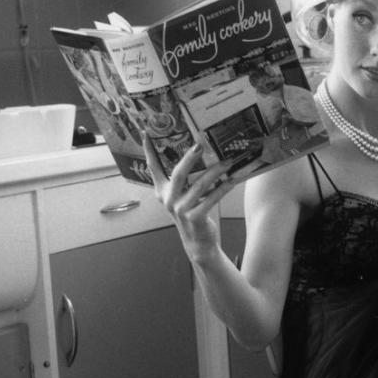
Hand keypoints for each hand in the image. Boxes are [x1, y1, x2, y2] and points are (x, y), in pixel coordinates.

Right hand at [143, 137, 233, 261]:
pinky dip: (223, 188)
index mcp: (162, 192)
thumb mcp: (182, 197)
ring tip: (228, 162)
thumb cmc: (192, 214)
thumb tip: (198, 154)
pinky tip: (232, 180)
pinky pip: (211, 199)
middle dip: (190, 158)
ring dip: (216, 172)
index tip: (145, 134)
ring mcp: (181, 210)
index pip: (153, 168)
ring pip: (200, 185)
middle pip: (179, 174)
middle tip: (201, 145)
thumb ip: (183, 180)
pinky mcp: (194, 218)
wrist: (197, 243)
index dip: (148, 151)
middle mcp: (169, 200)